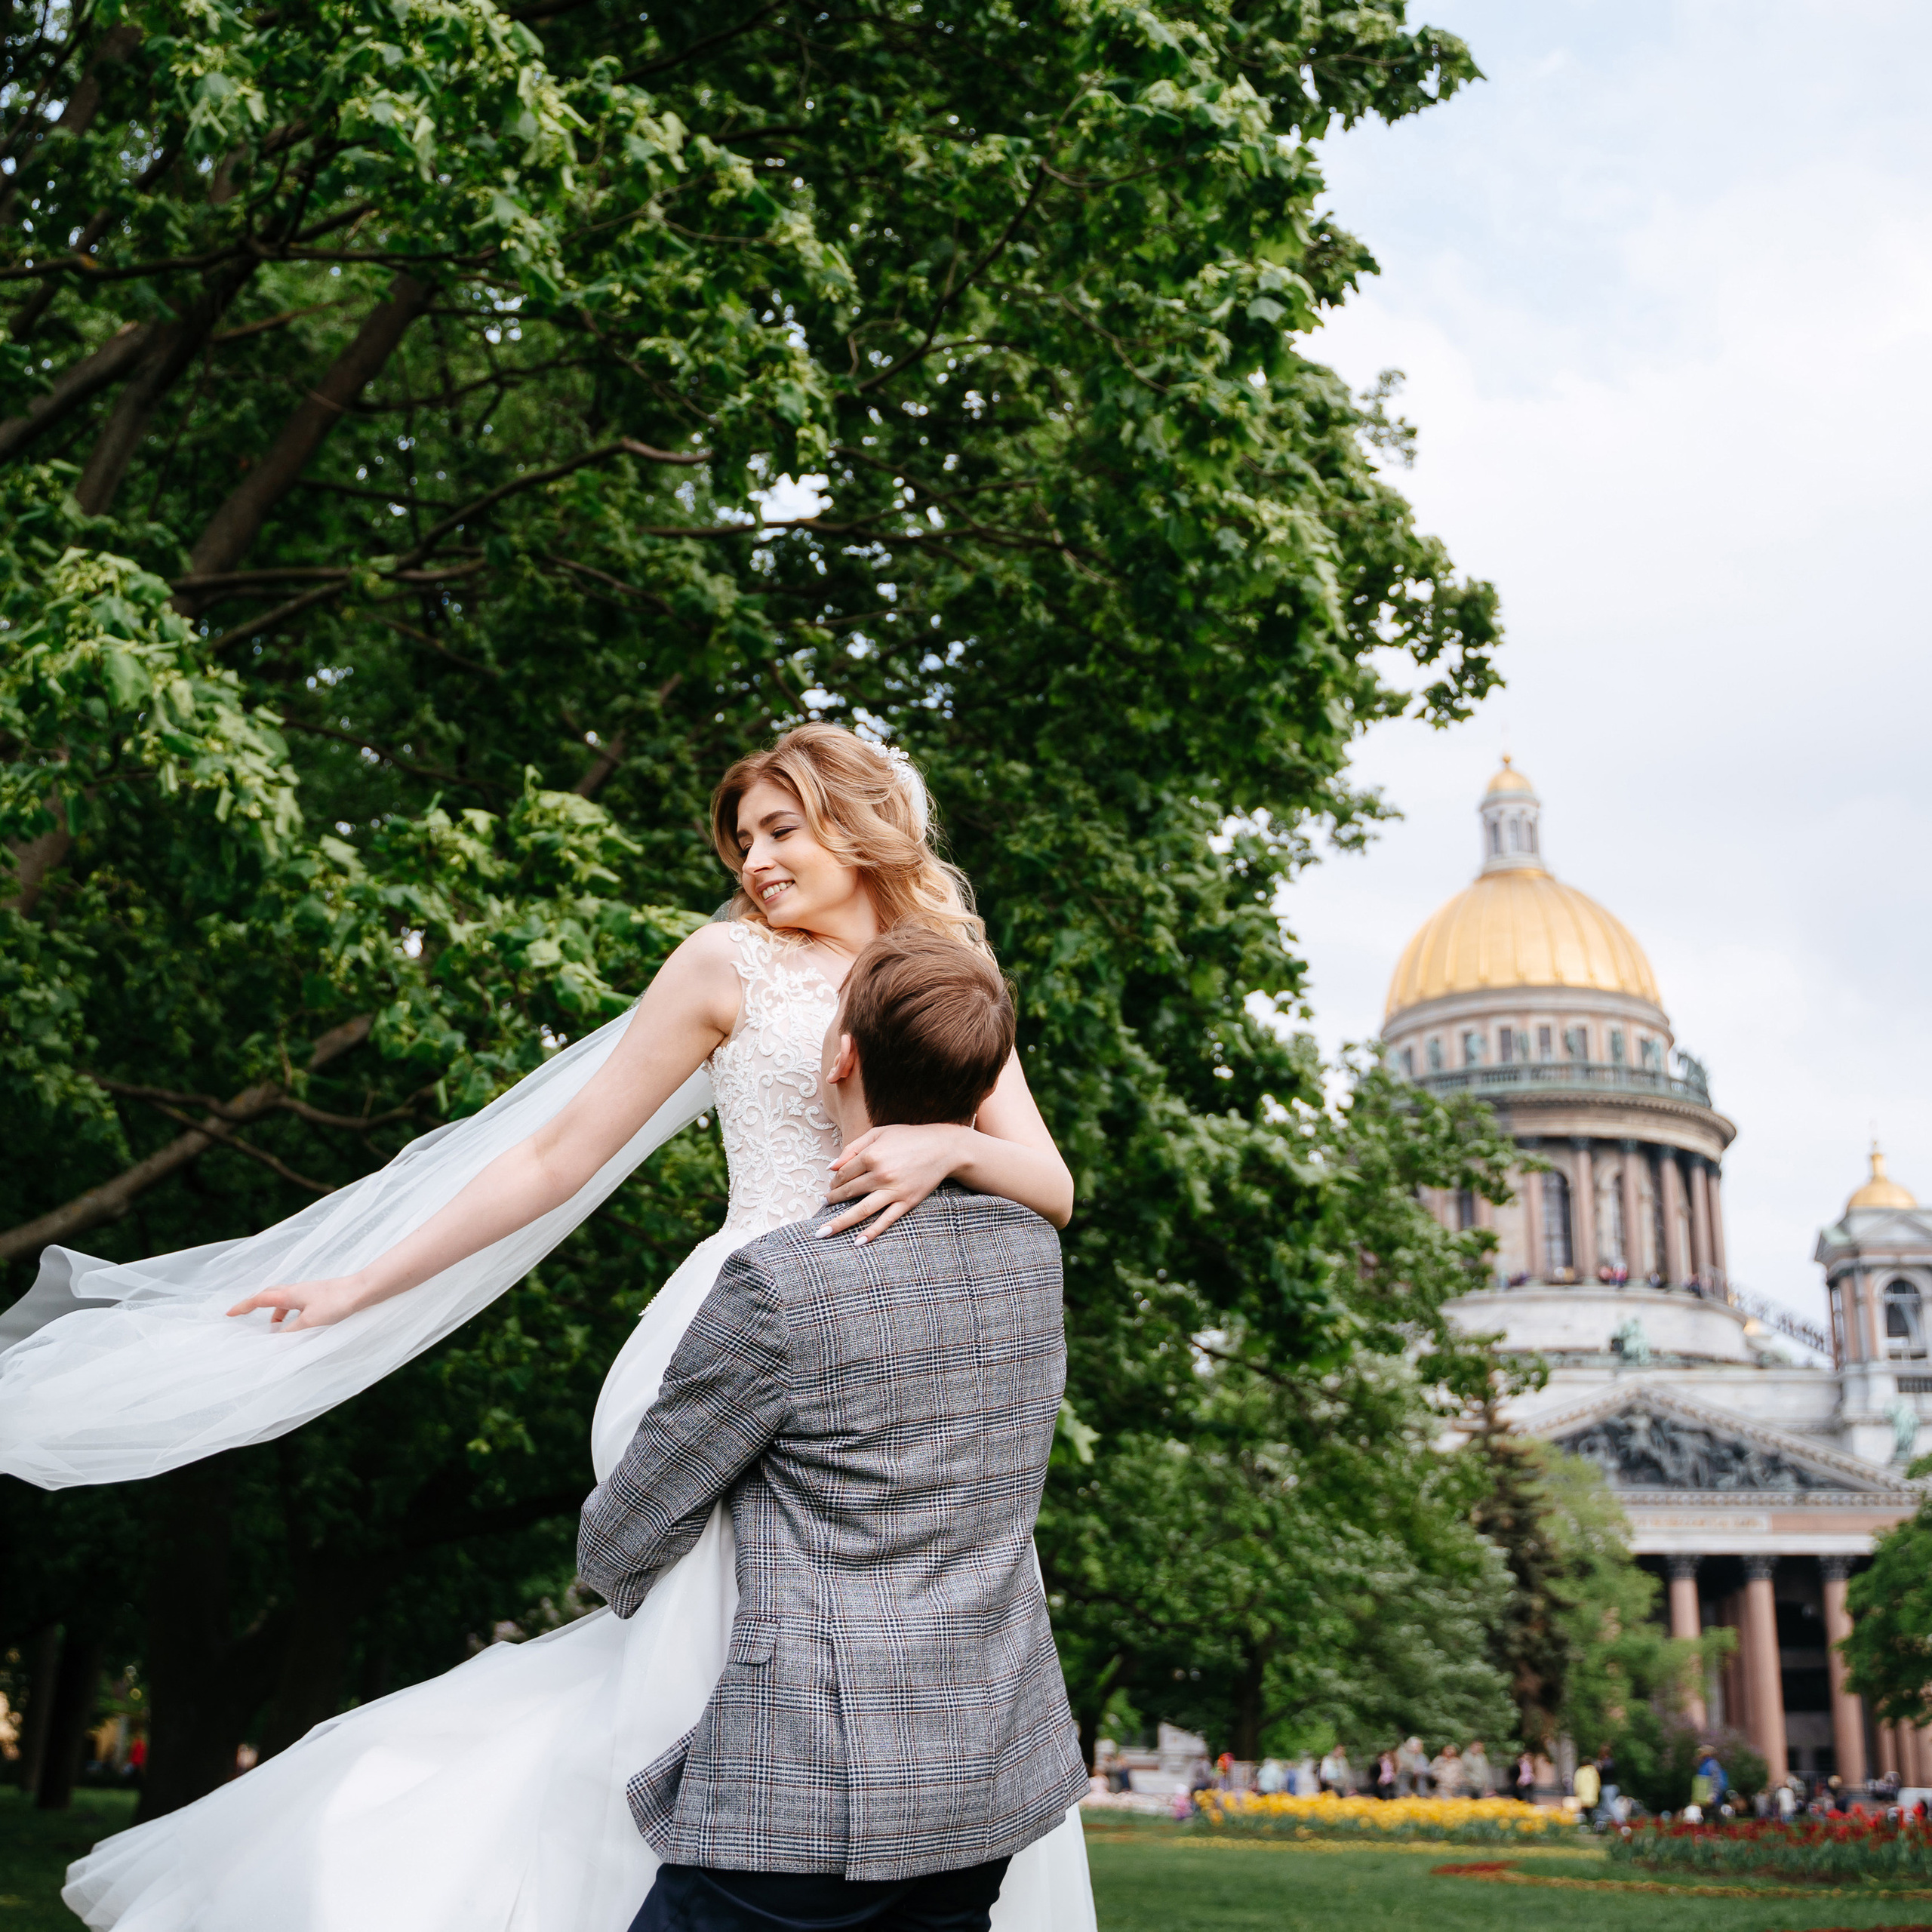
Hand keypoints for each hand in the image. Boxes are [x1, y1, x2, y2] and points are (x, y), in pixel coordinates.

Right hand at [225, 1274, 369, 1329]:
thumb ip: (290, 1333)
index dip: (243, 1307)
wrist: (362, 1290)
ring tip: (274, 1330)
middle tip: (245, 1316)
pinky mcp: (320, 1296)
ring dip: (276, 1313)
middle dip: (256, 1306)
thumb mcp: (310, 1322)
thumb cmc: (337, 1302)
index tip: (229, 1313)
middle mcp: (297, 1290)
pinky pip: (297, 1304)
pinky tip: (298, 1325)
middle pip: (270, 1295)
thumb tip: (275, 1341)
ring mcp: (309, 1292)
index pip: (260, 1299)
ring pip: (285, 1300)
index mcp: (290, 1294)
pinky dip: (290, 1314)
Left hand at [820, 1122, 969, 1242]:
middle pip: (848, 1192)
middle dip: (833, 1200)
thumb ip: (853, 1147)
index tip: (831, 1186)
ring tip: (824, 1232)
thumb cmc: (909, 1137)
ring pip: (861, 1210)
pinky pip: (886, 1220)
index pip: (843, 1173)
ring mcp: (894, 1191)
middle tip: (823, 1206)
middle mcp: (880, 1175)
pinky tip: (858, 1242)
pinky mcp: (906, 1202)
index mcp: (871, 1155)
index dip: (834, 1181)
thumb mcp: (879, 1132)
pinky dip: (871, 1232)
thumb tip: (831, 1167)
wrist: (943, 1148)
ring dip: (840, 1222)